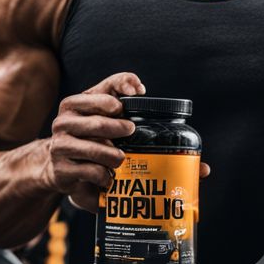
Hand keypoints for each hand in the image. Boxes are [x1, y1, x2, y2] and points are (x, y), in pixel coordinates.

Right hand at [44, 72, 210, 212]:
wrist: (60, 171)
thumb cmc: (98, 148)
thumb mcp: (115, 135)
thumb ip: (147, 134)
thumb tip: (203, 168)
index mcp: (83, 103)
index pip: (106, 85)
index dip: (122, 84)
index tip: (139, 92)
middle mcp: (67, 119)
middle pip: (97, 119)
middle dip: (117, 126)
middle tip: (131, 132)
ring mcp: (61, 144)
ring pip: (91, 146)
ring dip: (110, 154)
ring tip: (121, 161)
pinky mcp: (61, 169)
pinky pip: (87, 170)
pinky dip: (102, 175)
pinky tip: (109, 180)